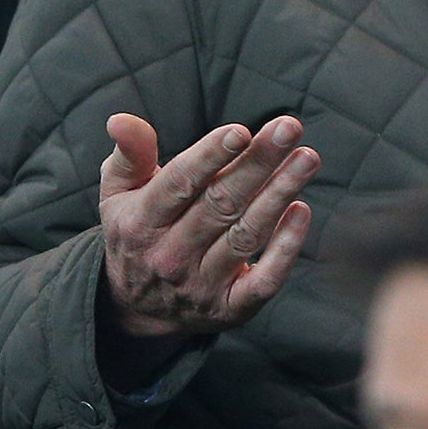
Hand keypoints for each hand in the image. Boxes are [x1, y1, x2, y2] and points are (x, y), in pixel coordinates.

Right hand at [99, 113, 317, 342]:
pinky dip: (286, 247)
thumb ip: (130, 154)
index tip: (241, 131)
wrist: (135, 309)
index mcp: (142, 222)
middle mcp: (170, 256)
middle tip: (289, 128)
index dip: (210, 157)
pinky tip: (302, 210)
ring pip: (246, 235)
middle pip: (221, 204)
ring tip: (307, 158)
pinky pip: (265, 280)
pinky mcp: (231, 308)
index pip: (179, 184)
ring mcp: (201, 285)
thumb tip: (121, 119)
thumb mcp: (119, 193)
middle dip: (258, 163)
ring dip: (280, 193)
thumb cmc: (137, 232)